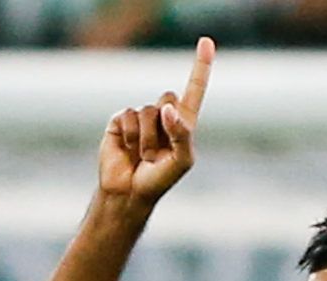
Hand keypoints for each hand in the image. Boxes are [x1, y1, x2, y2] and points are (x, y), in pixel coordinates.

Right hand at [98, 36, 214, 203]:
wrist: (128, 193)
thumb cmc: (160, 179)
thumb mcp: (182, 160)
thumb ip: (182, 134)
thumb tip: (166, 109)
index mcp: (182, 122)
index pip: (194, 89)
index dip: (201, 66)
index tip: (206, 42)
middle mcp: (162, 115)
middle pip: (168, 97)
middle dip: (165, 124)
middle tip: (158, 151)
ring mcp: (140, 117)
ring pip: (149, 110)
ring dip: (147, 138)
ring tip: (143, 156)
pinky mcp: (120, 120)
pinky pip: (129, 115)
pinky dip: (131, 135)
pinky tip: (128, 149)